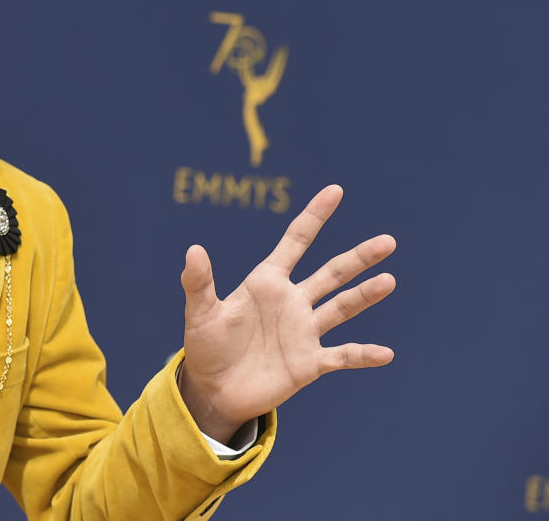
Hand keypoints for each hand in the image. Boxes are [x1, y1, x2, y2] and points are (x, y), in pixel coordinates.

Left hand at [177, 185, 395, 442]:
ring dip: (365, 295)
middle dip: (359, 257)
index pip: (296, 241)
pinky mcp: (309, 362)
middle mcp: (291, 302)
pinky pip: (342, 355)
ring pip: (342, 307)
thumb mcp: (200, 312)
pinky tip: (385, 353)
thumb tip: (193, 249)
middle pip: (332, 273)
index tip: (335, 191)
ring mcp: (304, 331)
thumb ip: (199, 282)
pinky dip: (362, 355)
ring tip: (389, 280)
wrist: (214, 390)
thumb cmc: (206, 346)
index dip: (314, 216)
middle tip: (388, 241)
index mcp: (267, 282)